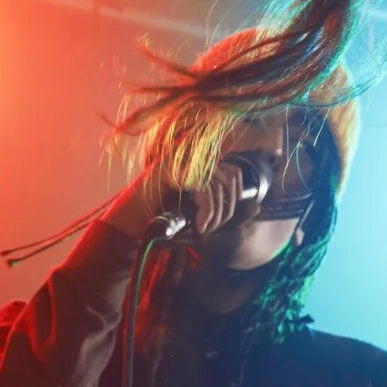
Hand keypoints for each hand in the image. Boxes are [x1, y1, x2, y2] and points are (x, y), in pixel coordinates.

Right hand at [105, 156, 249, 241]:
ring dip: (216, 214)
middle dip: (227, 210)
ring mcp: (179, 159)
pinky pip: (203, 189)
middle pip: (230, 178)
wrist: (128, 224)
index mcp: (199, 161)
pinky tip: (198, 227)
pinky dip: (206, 213)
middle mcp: (190, 155)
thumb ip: (227, 211)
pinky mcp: (171, 170)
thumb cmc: (162, 220)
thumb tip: (258, 207)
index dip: (235, 199)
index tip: (220, 222)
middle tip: (211, 229)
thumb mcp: (200, 216)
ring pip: (219, 184)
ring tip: (203, 231)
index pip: (234, 173)